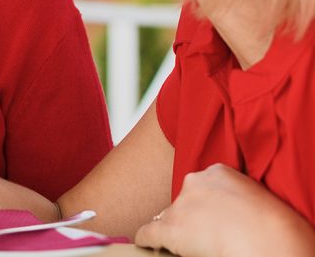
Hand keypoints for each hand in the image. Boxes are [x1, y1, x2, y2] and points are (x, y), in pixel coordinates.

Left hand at [135, 164, 314, 255]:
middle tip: (207, 231)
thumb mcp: (255, 193)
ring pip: (168, 217)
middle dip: (192, 214)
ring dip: (176, 229)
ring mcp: (180, 205)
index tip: (212, 214)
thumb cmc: (271, 223)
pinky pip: (148, 233)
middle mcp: (194, 183)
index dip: (206, 203)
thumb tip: (231, 207)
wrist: (265, 238)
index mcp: (216, 172)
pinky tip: (147, 245)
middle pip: (185, 199)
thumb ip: (234, 193)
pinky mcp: (169, 228)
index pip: (202, 186)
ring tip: (189, 243)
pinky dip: (146, 240)